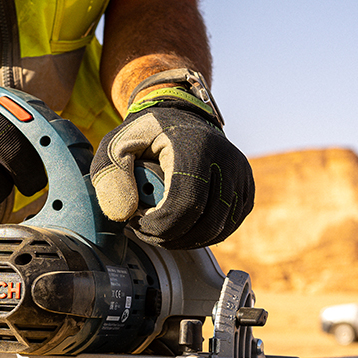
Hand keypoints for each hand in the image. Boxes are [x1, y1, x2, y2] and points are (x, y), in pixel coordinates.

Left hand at [90, 77, 253, 249]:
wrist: (179, 118)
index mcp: (195, 147)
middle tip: (146, 229)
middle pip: (204, 222)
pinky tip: (181, 226)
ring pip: (219, 229)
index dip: (159, 226)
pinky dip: (204, 235)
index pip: (184, 205)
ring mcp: (241, 175)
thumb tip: (124, 214)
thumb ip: (111, 177)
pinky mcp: (246, 188)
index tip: (137, 224)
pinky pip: (229, 225)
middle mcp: (226, 160)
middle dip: (170, 236)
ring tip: (161, 227)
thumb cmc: (145, 135)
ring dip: (186, 239)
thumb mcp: (116, 146)